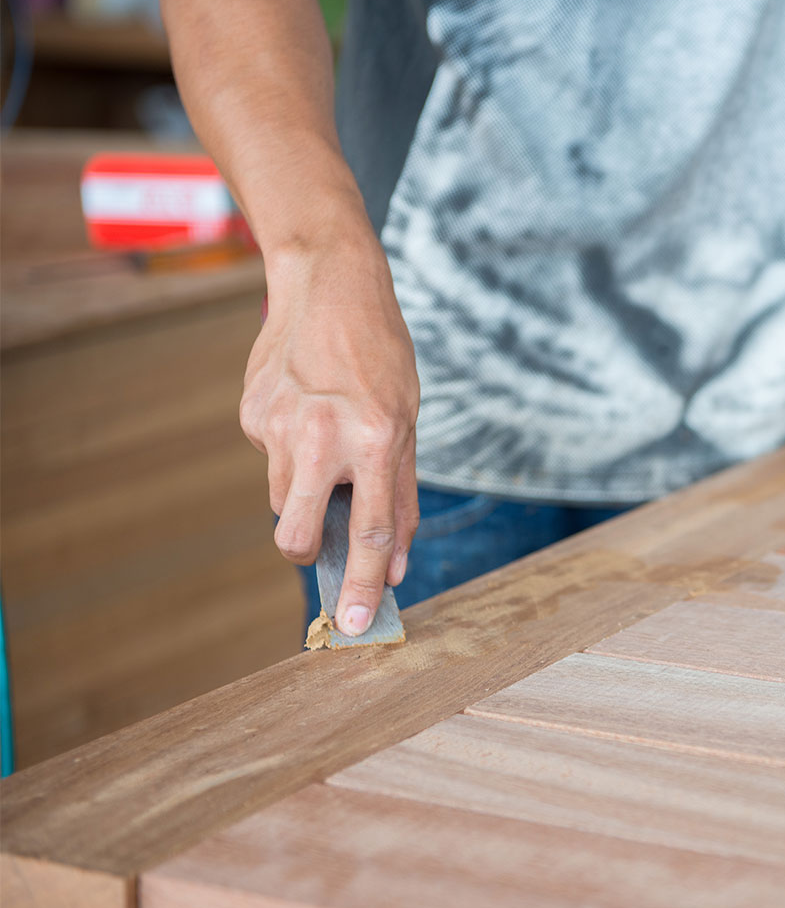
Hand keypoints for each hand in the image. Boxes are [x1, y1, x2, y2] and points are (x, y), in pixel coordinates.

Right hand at [240, 234, 420, 635]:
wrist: (330, 283)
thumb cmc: (380, 356)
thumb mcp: (410, 421)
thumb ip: (400, 496)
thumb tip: (395, 567)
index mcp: (375, 439)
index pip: (371, 534)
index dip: (363, 586)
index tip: (355, 625)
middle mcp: (323, 436)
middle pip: (297, 536)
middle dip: (307, 556)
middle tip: (320, 546)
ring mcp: (278, 425)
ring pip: (281, 500)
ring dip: (303, 494)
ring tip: (324, 444)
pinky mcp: (250, 413)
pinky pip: (269, 458)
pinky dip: (288, 450)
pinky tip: (305, 408)